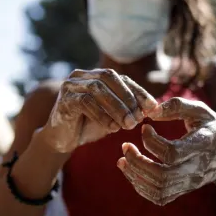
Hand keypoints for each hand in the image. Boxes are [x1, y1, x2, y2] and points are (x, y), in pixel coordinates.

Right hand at [41, 69, 157, 152]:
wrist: (61, 140)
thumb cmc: (89, 126)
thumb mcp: (113, 116)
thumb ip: (129, 109)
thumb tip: (154, 108)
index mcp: (95, 75)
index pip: (121, 78)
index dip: (138, 91)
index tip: (153, 107)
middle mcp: (81, 75)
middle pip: (108, 77)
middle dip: (127, 97)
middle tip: (138, 118)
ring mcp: (70, 85)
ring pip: (97, 89)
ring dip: (116, 107)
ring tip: (127, 124)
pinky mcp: (63, 99)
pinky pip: (85, 102)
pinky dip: (101, 115)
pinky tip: (111, 128)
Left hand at [116, 97, 215, 205]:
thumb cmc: (212, 128)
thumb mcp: (201, 110)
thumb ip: (176, 106)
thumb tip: (150, 110)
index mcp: (202, 145)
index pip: (172, 153)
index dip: (152, 142)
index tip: (145, 128)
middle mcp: (196, 168)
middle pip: (162, 176)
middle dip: (137, 162)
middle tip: (125, 146)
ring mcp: (189, 182)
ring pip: (158, 189)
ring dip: (135, 175)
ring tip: (123, 159)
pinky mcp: (183, 190)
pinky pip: (159, 197)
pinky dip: (140, 187)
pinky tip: (132, 170)